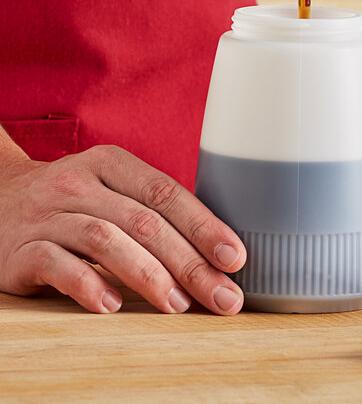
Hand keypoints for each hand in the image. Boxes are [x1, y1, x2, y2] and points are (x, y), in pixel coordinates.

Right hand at [0, 145, 245, 314]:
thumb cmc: (74, 200)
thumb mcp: (110, 188)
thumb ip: (151, 209)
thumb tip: (214, 250)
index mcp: (111, 163)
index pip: (166, 193)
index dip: (204, 225)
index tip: (233, 257)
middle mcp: (79, 183)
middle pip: (144, 221)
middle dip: (190, 262)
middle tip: (220, 295)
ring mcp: (47, 214)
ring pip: (106, 240)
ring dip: (149, 275)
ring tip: (178, 305)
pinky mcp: (19, 249)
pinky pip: (58, 265)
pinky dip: (89, 285)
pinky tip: (113, 306)